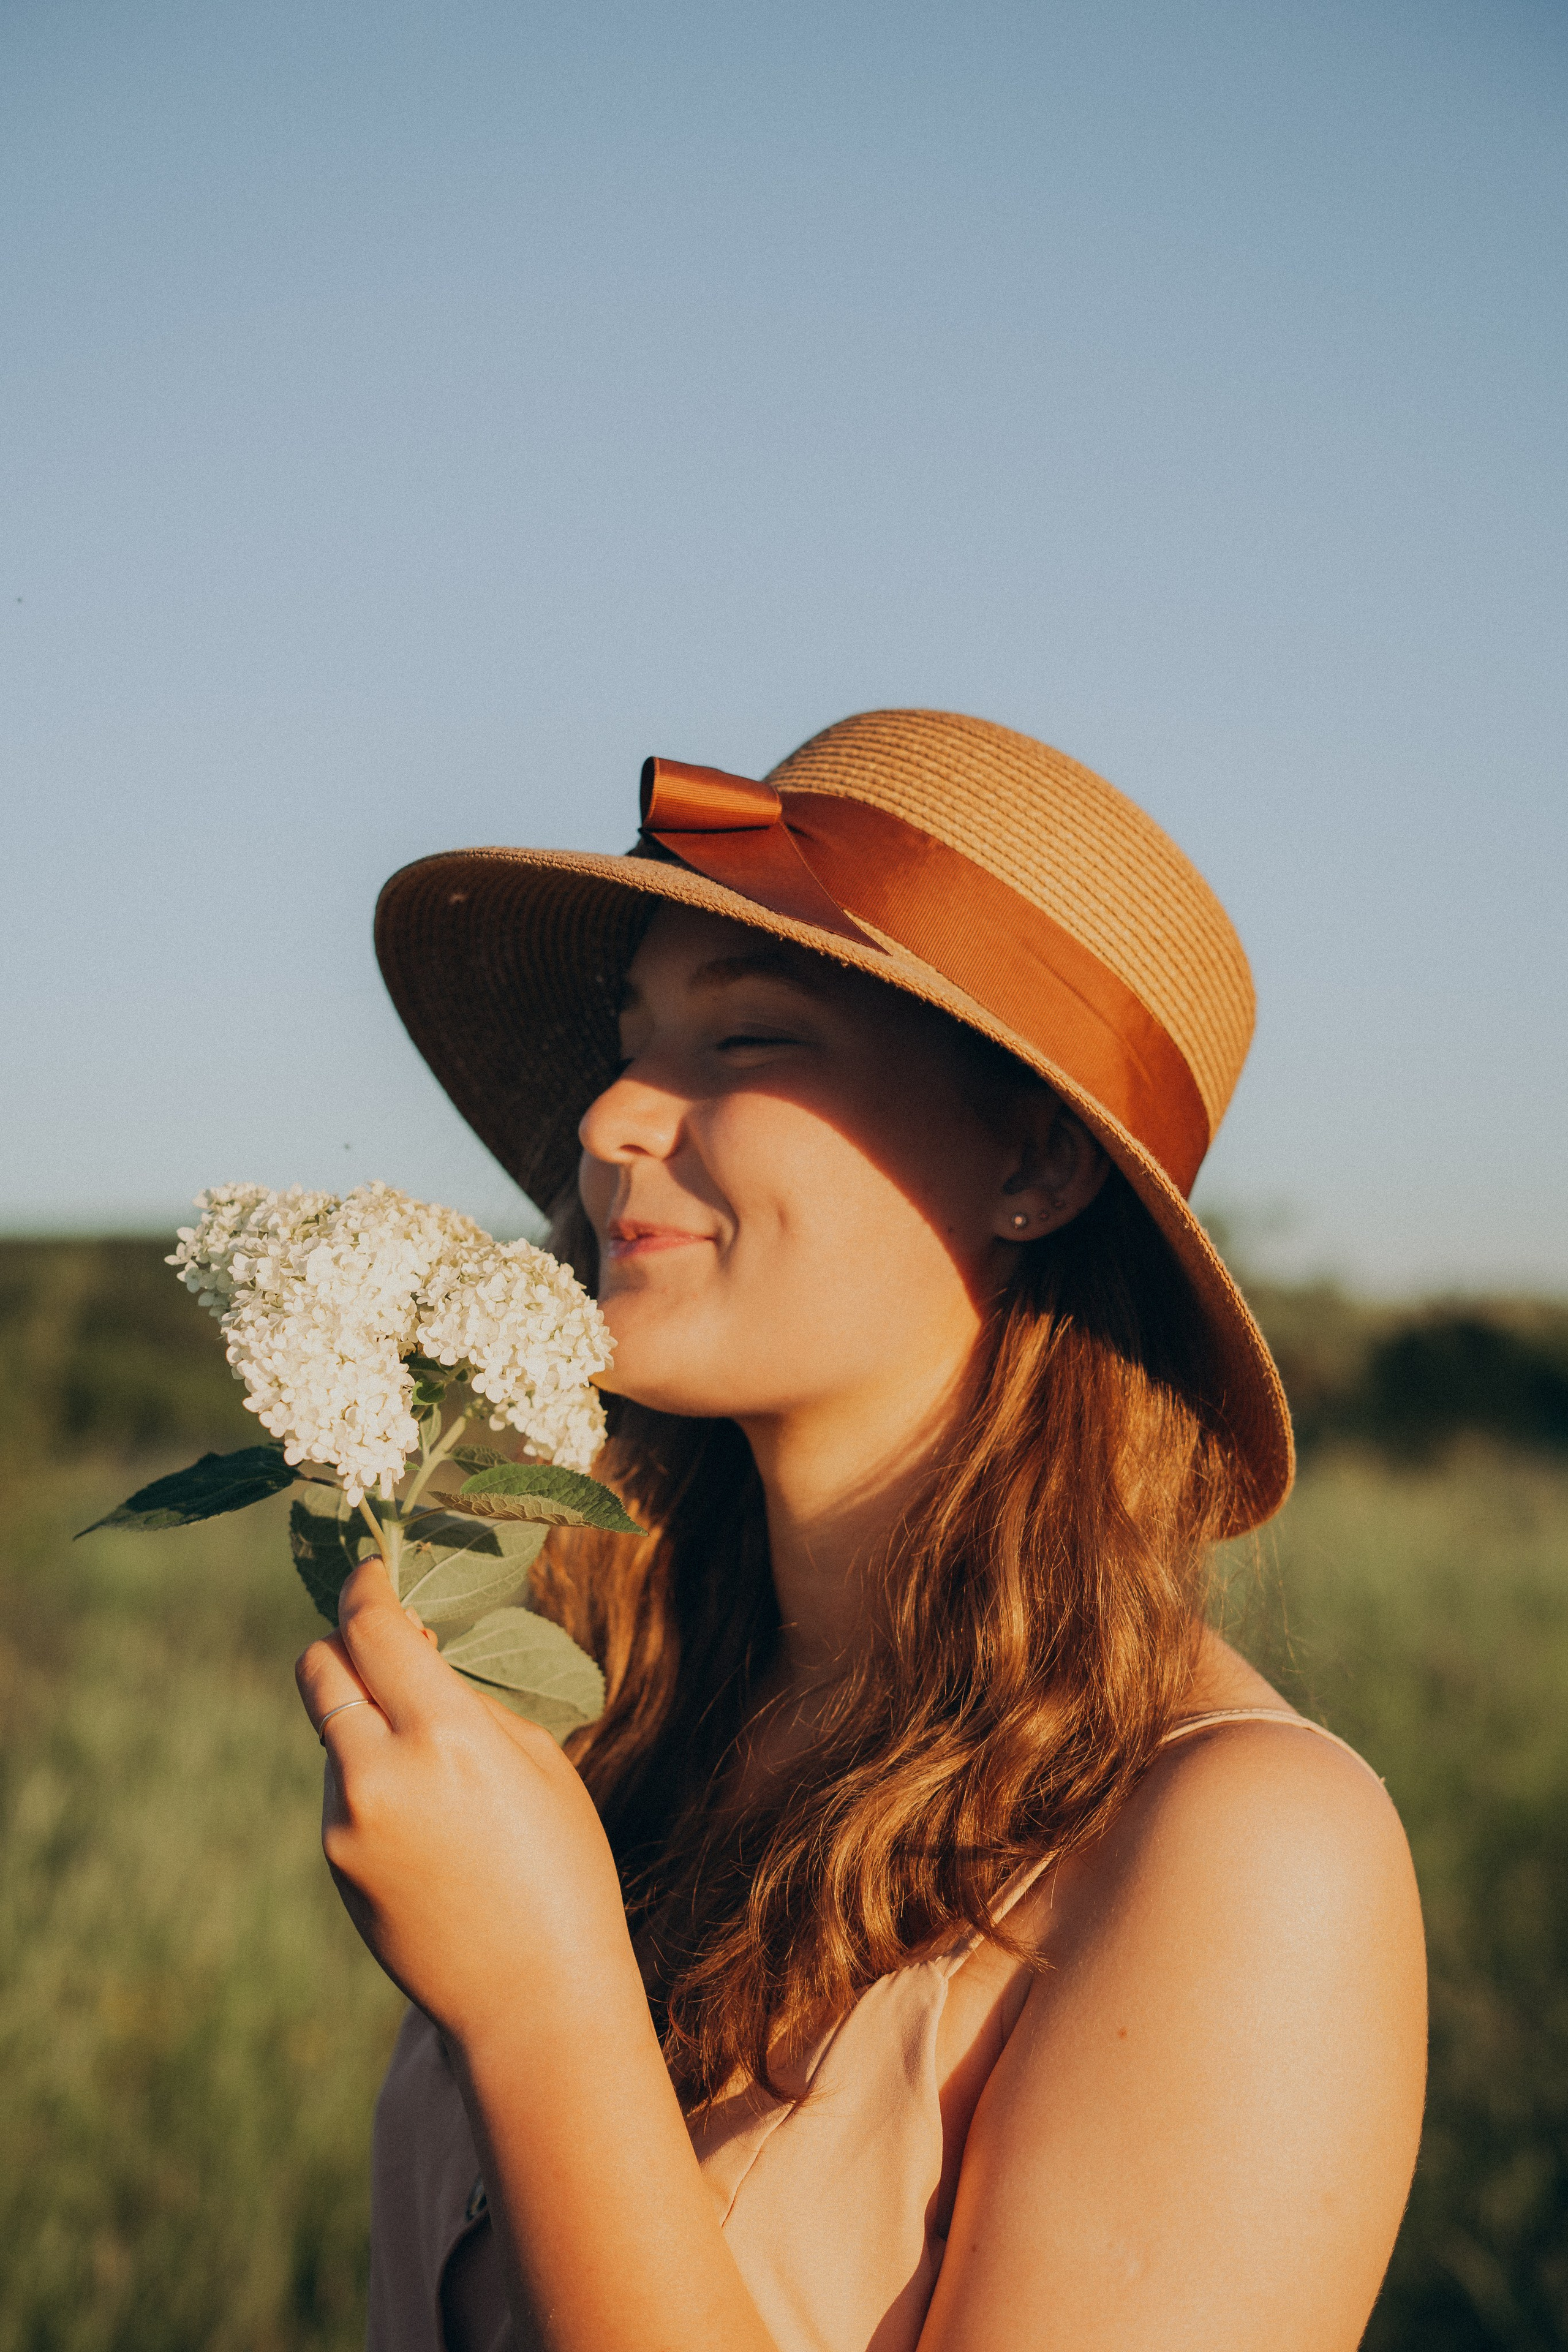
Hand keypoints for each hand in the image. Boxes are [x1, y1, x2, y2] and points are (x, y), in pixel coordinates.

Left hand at [295, 1558, 635, 2056]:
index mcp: (446, 1735)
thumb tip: (414, 1661)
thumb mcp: (538, 1763)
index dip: (366, 1587)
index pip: (372, 1628)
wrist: (532, 2001)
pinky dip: (370, 1781)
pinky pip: (341, 1792)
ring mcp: (345, 1824)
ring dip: (366, 1722)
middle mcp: (380, 1772)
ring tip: (438, 1771)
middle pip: (318, 1667)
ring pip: (332, 1733)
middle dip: (344, 1643)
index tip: (372, 1573)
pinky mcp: (334, 1865)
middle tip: (387, 1648)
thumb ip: (468, 1701)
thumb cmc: (563, 1871)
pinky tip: (429, 1827)